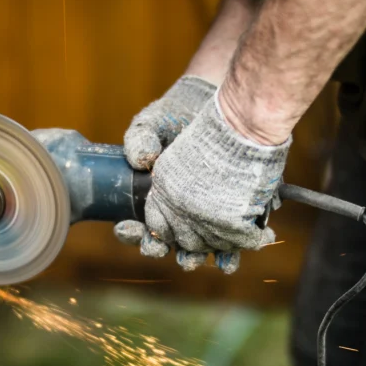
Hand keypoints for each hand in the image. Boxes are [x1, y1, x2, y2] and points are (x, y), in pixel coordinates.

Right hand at [115, 94, 290, 273]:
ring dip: (200, 257)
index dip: (133, 234)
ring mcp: (207, 215)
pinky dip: (234, 249)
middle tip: (181, 252)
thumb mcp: (153, 123)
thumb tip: (140, 160)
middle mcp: (180, 214)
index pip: (140, 228)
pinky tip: (233, 253)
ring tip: (203, 258)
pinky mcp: (235, 212)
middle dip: (173, 252)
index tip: (130, 227)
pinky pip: (232, 240)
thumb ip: (140, 139)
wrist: (222, 106)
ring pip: (201, 249)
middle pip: (172, 245)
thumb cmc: (178, 117)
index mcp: (155, 201)